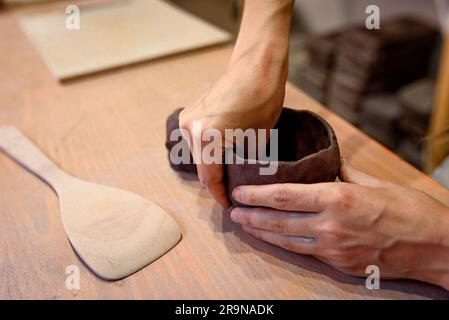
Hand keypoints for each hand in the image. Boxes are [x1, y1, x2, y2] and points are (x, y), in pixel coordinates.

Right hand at [178, 0, 292, 207]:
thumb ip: (243, 164)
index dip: (220, 195)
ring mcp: (186, 119)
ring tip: (230, 174)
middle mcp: (190, 129)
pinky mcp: (189, 113)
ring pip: (198, 154)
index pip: (210, 178)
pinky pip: (197, 140)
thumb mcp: (258, 140)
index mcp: (207, 137)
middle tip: (233, 192)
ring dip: (212, 165)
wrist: (256, 67)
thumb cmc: (264, 100)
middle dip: (216, 181)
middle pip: (201, 167)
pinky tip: (223, 155)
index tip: (229, 205)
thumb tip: (240, 182)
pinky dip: (208, 150)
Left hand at [230, 159, 448, 289]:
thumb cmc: (411, 210)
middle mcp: (330, 225)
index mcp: (338, 198)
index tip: (240, 192)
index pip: (285, 196)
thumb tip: (328, 164)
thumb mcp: (376, 183)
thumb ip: (345, 174)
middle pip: (279, 220)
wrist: (437, 247)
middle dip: (251, 216)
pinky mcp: (339, 264)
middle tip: (233, 211)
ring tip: (245, 225)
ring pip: (287, 240)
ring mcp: (333, 248)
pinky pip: (305, 252)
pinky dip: (285, 244)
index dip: (257, 195)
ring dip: (262, 232)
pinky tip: (275, 238)